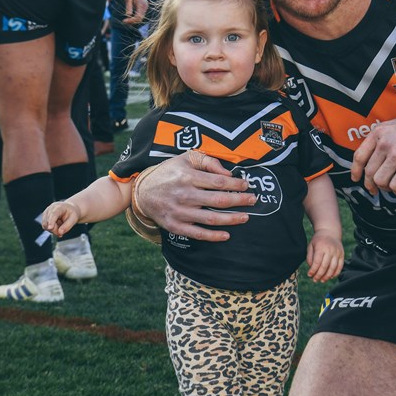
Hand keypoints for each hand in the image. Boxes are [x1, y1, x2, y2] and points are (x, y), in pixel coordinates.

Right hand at [42, 201, 80, 237]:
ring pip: (45, 225)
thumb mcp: (74, 219)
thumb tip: (60, 232)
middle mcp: (50, 209)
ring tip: (61, 229)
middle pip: (48, 221)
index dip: (51, 221)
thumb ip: (67, 226)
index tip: (50, 228)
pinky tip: (57, 228)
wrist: (69, 210)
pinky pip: (45, 227)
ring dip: (53, 230)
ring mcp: (46, 213)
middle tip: (61, 234)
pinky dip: (51, 229)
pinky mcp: (44, 218)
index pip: (53, 214)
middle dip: (54, 230)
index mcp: (59, 207)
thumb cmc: (72, 213)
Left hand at [122, 0, 147, 23]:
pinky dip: (135, 18)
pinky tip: (130, 17)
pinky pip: (140, 16)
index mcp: (142, 5)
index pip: (138, 17)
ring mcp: (145, 8)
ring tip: (126, 20)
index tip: (124, 21)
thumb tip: (128, 15)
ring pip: (140, 18)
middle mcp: (145, 8)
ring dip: (134, 20)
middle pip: (140, 19)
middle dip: (132, 21)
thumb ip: (129, 7)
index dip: (131, 20)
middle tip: (124, 21)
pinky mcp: (143, 9)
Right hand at [134, 151, 256, 240]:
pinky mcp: (176, 226)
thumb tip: (228, 173)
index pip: (218, 182)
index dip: (236, 184)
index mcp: (187, 176)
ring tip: (246, 217)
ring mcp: (180, 212)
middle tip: (253, 200)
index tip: (246, 185)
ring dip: (231, 219)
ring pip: (211, 219)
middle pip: (218, 201)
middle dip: (239, 201)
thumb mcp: (186, 158)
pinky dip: (214, 236)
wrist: (142, 192)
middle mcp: (184, 195)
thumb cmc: (169, 172)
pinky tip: (227, 234)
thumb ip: (208, 162)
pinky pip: (198, 234)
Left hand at [306, 230, 343, 282]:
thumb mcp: (311, 246)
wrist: (330, 232)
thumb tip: (312, 269)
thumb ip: (309, 257)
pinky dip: (335, 273)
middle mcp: (330, 250)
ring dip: (327, 276)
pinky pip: (340, 266)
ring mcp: (337, 252)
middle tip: (315, 280)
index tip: (309, 275)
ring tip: (322, 280)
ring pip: (333, 268)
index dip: (313, 270)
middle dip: (319, 275)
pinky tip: (330, 277)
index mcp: (321, 247)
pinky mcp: (342, 254)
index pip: (317, 262)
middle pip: (325, 266)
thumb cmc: (318, 240)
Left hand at [350, 110, 395, 195]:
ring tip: (395, 185)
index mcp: (379, 132)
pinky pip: (395, 186)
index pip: (359, 156)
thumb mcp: (395, 127)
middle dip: (371, 185)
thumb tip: (369, 160)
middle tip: (376, 190)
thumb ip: (381, 140)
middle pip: (369, 172)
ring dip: (386, 188)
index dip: (356, 171)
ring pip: (380, 181)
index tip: (357, 179)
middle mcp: (385, 143)